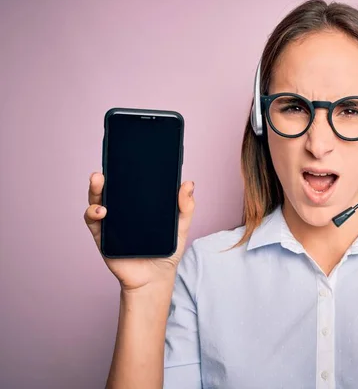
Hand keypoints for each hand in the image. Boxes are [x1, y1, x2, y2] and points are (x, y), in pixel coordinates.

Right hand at [84, 172, 195, 291]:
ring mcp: (111, 222)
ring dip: (95, 190)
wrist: (156, 278)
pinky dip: (93, 214)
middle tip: (104, 167)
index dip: (124, 168)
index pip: (129, 183)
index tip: (123, 153)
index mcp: (138, 204)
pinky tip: (102, 211)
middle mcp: (122, 210)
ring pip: (97, 201)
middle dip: (103, 176)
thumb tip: (188, 183)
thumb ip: (185, 207)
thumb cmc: (167, 251)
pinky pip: (93, 222)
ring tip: (99, 182)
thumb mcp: (180, 226)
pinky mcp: (103, 237)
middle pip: (109, 188)